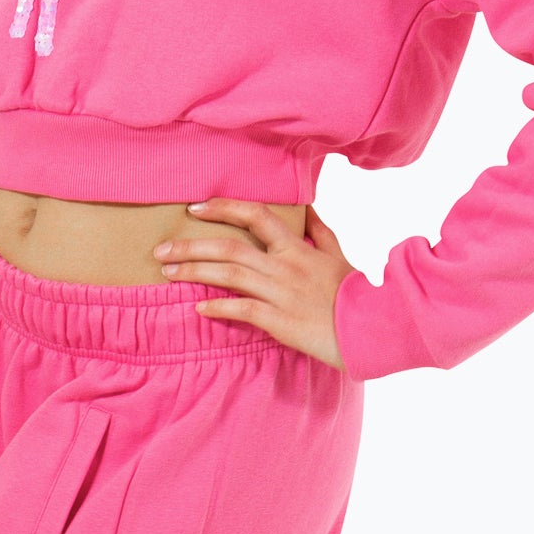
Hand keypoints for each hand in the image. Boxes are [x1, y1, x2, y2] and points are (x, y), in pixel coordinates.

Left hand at [154, 200, 357, 369]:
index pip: (255, 214)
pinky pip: (243, 310)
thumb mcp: (338, 255)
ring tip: (169, 273)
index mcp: (296, 247)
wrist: (372, 327)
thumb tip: (307, 206)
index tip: (195, 208)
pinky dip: (218, 308)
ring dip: (195, 272)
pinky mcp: (281, 321)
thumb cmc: (353, 293)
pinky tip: (199, 308)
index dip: (223, 207)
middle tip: (161, 250)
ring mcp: (282, 293)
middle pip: (230, 247)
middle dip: (191, 247)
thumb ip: (319, 230)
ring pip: (230, 275)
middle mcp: (285, 266)